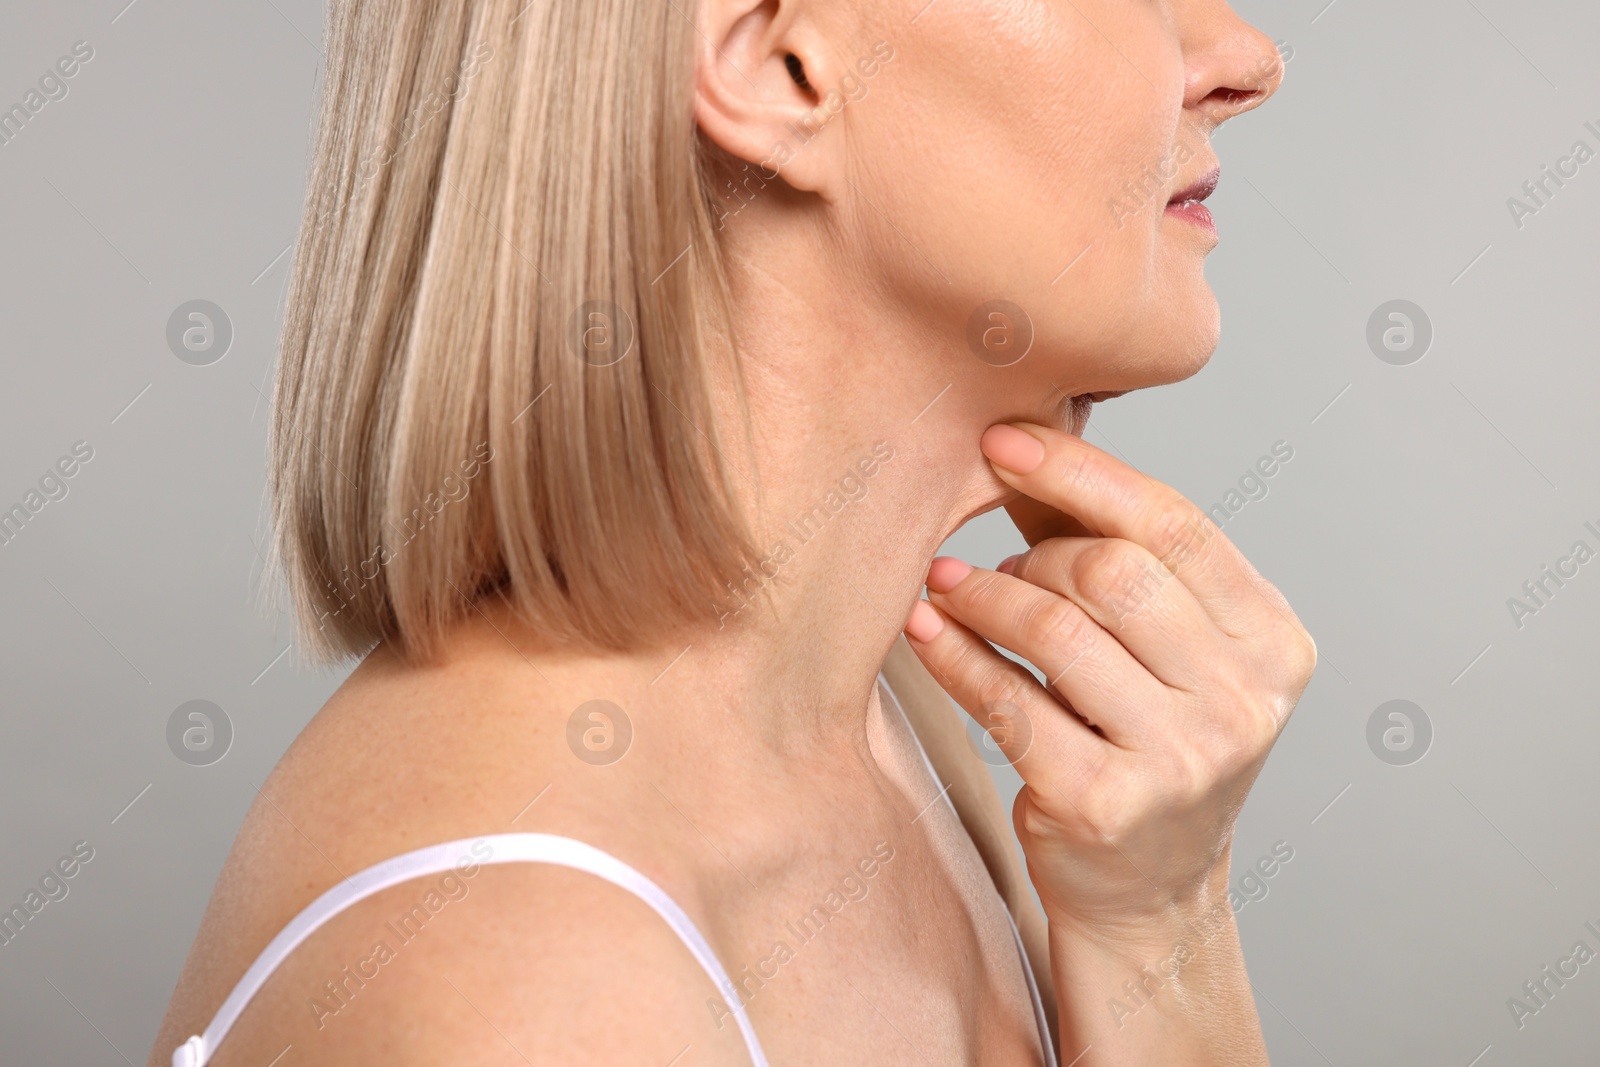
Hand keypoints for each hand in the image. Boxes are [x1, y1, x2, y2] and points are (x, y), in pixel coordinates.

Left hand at [902, 422, 1315, 939]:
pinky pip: (1008, 700)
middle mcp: (1246, 700)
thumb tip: (1023, 452)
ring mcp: (1182, 759)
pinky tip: (926, 630)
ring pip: (1057, 630)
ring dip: (984, 596)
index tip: (1002, 441)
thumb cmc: (1148, 746)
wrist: (1149, 893)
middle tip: (991, 566)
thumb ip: (1111, 553)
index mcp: (1273, 641)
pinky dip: (954, 654)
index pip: (1176, 524)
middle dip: (1035, 554)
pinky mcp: (1107, 805)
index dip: (1080, 472)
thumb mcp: (1162, 650)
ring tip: (949, 588)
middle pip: (1115, 572)